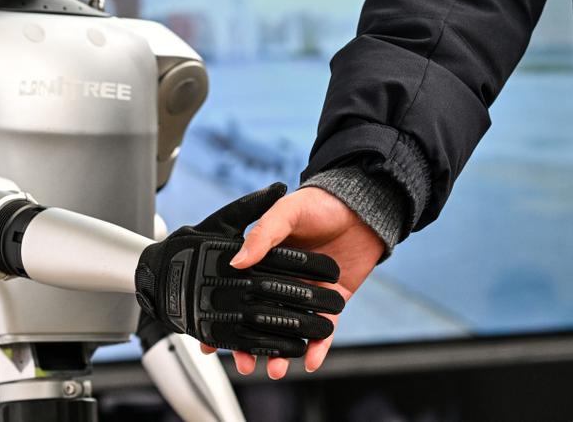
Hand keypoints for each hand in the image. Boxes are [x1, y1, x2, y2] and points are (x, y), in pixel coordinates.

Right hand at [200, 186, 384, 378]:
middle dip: (250, 345)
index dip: (224, 316)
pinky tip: (309, 361)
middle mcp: (284, 281)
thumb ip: (263, 234)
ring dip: (280, 353)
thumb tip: (237, 261)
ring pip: (290, 330)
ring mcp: (308, 293)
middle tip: (243, 364)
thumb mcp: (286, 211)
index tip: (209, 340)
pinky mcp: (333, 301)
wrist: (363, 206)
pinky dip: (317, 348)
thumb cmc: (319, 203)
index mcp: (266, 261)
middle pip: (262, 319)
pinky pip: (323, 330)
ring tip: (273, 369)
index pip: (240, 293)